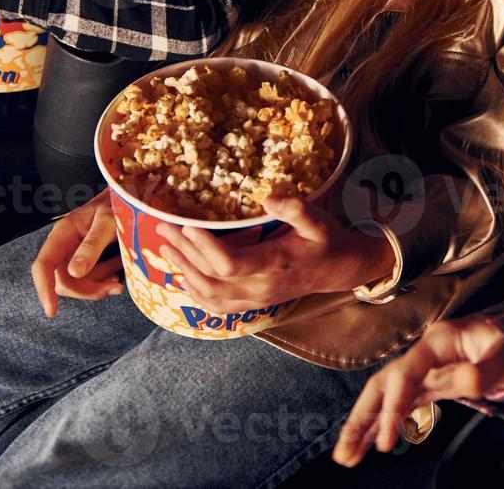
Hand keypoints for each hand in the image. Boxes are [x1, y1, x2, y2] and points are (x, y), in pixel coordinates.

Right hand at [30, 190, 124, 317]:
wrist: (128, 197)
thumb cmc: (118, 203)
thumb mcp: (108, 222)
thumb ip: (92, 246)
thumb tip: (74, 273)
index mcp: (63, 233)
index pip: (43, 265)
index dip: (44, 289)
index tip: (51, 311)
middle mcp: (64, 246)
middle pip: (63, 281)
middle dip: (87, 290)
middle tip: (115, 288)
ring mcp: (74, 254)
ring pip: (77, 284)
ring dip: (97, 286)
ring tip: (120, 272)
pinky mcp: (85, 260)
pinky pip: (88, 280)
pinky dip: (103, 280)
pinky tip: (117, 270)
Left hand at [156, 194, 393, 310]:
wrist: (339, 270)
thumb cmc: (327, 240)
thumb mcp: (317, 219)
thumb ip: (295, 208)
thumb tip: (267, 196)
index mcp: (274, 264)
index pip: (230, 264)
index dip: (204, 248)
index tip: (187, 226)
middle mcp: (260, 287)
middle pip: (211, 278)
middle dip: (183, 253)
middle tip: (164, 228)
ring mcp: (255, 299)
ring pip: (209, 295)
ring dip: (183, 272)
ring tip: (166, 248)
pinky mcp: (252, 304)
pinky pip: (216, 306)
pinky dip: (194, 292)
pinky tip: (182, 275)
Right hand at [333, 316, 503, 466]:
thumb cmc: (502, 350)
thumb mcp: (500, 359)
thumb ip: (483, 372)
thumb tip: (464, 380)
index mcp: (435, 343)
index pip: (405, 374)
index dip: (393, 407)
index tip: (386, 442)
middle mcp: (419, 357)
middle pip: (382, 385)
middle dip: (362, 419)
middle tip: (345, 451)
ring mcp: (417, 373)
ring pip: (382, 397)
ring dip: (362, 426)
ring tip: (344, 457)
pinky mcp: (420, 388)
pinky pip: (394, 407)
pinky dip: (378, 426)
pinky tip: (362, 448)